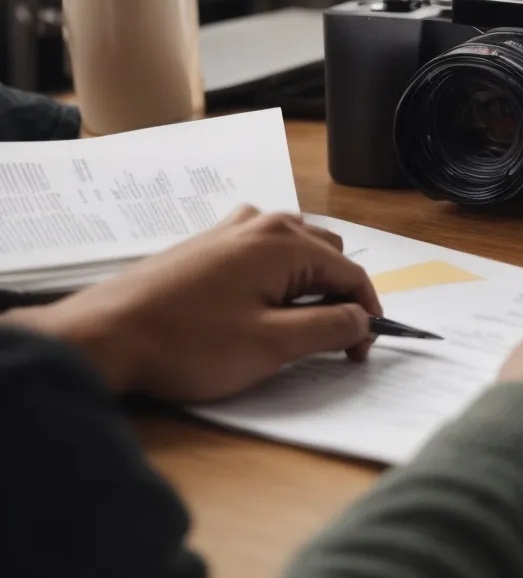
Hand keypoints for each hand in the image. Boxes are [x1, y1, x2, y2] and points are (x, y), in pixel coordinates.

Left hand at [12, 208, 382, 401]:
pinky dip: (275, 271)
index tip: (359, 352)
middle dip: (339, 294)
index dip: (365, 314)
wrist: (103, 336)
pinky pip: (259, 247)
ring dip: (308, 280)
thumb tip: (361, 319)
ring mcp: (228, 230)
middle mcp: (260, 224)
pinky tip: (260, 299)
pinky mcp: (203, 245)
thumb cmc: (188, 343)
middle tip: (332, 339)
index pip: (350, 273)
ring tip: (299, 320)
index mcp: (284, 243)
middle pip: (326, 253)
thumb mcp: (272, 346)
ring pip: (293, 247)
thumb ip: (329, 329)